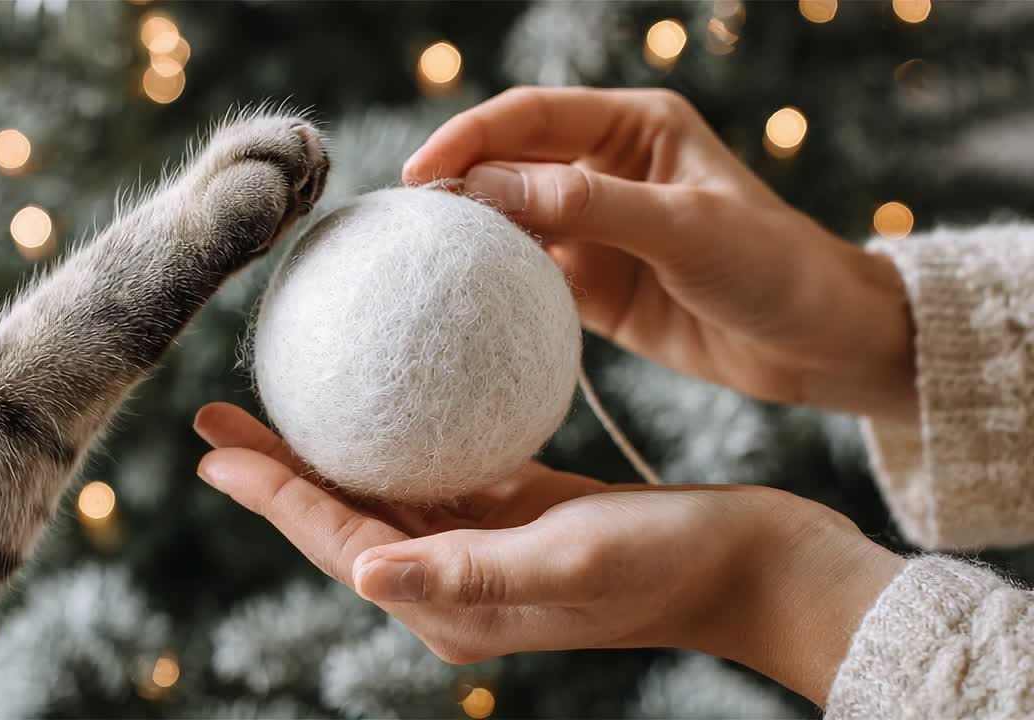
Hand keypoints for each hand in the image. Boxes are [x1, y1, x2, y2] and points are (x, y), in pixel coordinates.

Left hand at [193, 402, 904, 706]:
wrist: (750, 566)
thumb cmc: (669, 566)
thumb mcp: (568, 562)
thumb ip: (466, 571)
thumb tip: (362, 574)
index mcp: (452, 603)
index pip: (338, 543)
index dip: (272, 496)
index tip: (214, 446)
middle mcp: (452, 582)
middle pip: (342, 520)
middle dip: (278, 471)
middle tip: (220, 414)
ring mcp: (481, 549)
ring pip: (381, 496)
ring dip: (327, 452)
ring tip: (278, 399)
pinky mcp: (515, 515)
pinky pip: (437, 474)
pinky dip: (398, 440)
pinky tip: (380, 400)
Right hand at [404, 87, 916, 422]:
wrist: (818, 344)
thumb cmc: (773, 266)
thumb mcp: (686, 227)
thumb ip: (591, 205)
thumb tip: (490, 189)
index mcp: (636, 127)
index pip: (532, 117)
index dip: (470, 138)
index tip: (420, 174)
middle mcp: (608, 169)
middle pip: (511, 167)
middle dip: (459, 189)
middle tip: (405, 226)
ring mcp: (598, 229)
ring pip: (513, 223)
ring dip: (472, 240)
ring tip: (419, 266)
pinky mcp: (594, 285)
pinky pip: (530, 278)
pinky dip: (497, 287)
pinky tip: (465, 303)